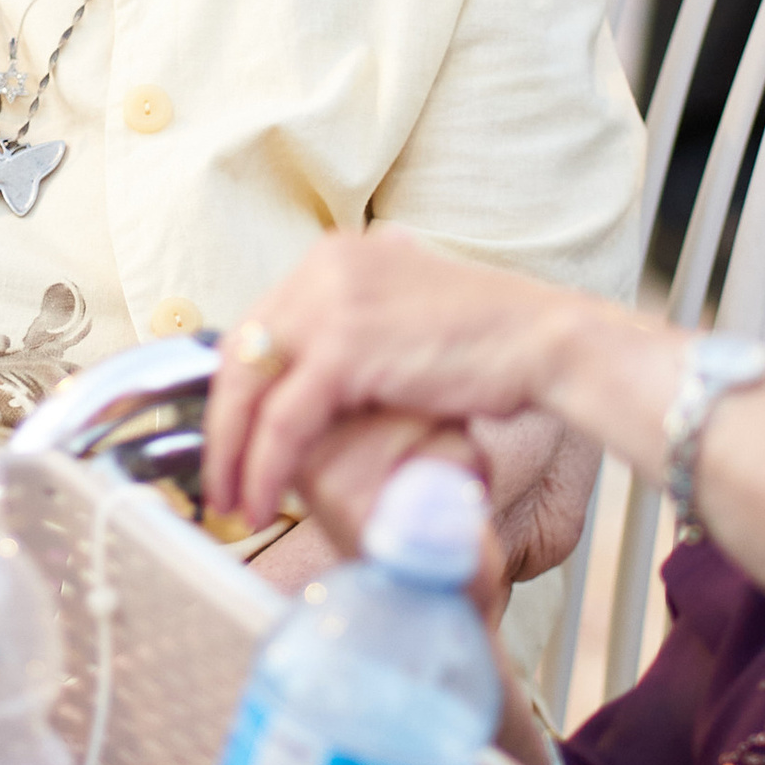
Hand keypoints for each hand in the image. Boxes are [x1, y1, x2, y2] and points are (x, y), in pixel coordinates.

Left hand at [205, 234, 579, 535]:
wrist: (547, 342)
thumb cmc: (492, 345)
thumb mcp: (402, 323)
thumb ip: (355, 339)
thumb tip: (313, 387)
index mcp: (334, 257)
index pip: (257, 329)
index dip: (237, 395)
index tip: (230, 444)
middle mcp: (321, 268)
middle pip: (240, 356)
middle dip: (221, 430)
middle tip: (217, 485)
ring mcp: (329, 302)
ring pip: (248, 390)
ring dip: (232, 457)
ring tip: (235, 507)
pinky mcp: (343, 347)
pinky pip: (283, 420)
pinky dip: (265, 468)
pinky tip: (266, 502)